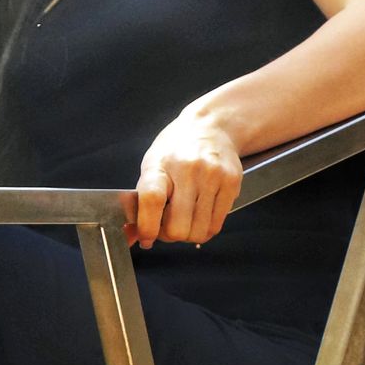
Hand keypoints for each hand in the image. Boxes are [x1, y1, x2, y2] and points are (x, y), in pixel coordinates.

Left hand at [131, 109, 241, 249]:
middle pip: (178, 227)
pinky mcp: (232, 183)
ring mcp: (213, 177)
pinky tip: (199, 215)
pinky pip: (216, 226)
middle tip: (166, 226)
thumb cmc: (176, 148)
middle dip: (169, 236)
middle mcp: (188, 170)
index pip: (152, 200)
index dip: (147, 227)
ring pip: (198, 232)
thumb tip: (132, 237)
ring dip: (188, 235)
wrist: (212, 126)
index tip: (146, 238)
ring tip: (184, 218)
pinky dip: (204, 229)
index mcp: (160, 165)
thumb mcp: (152, 166)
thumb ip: (141, 202)